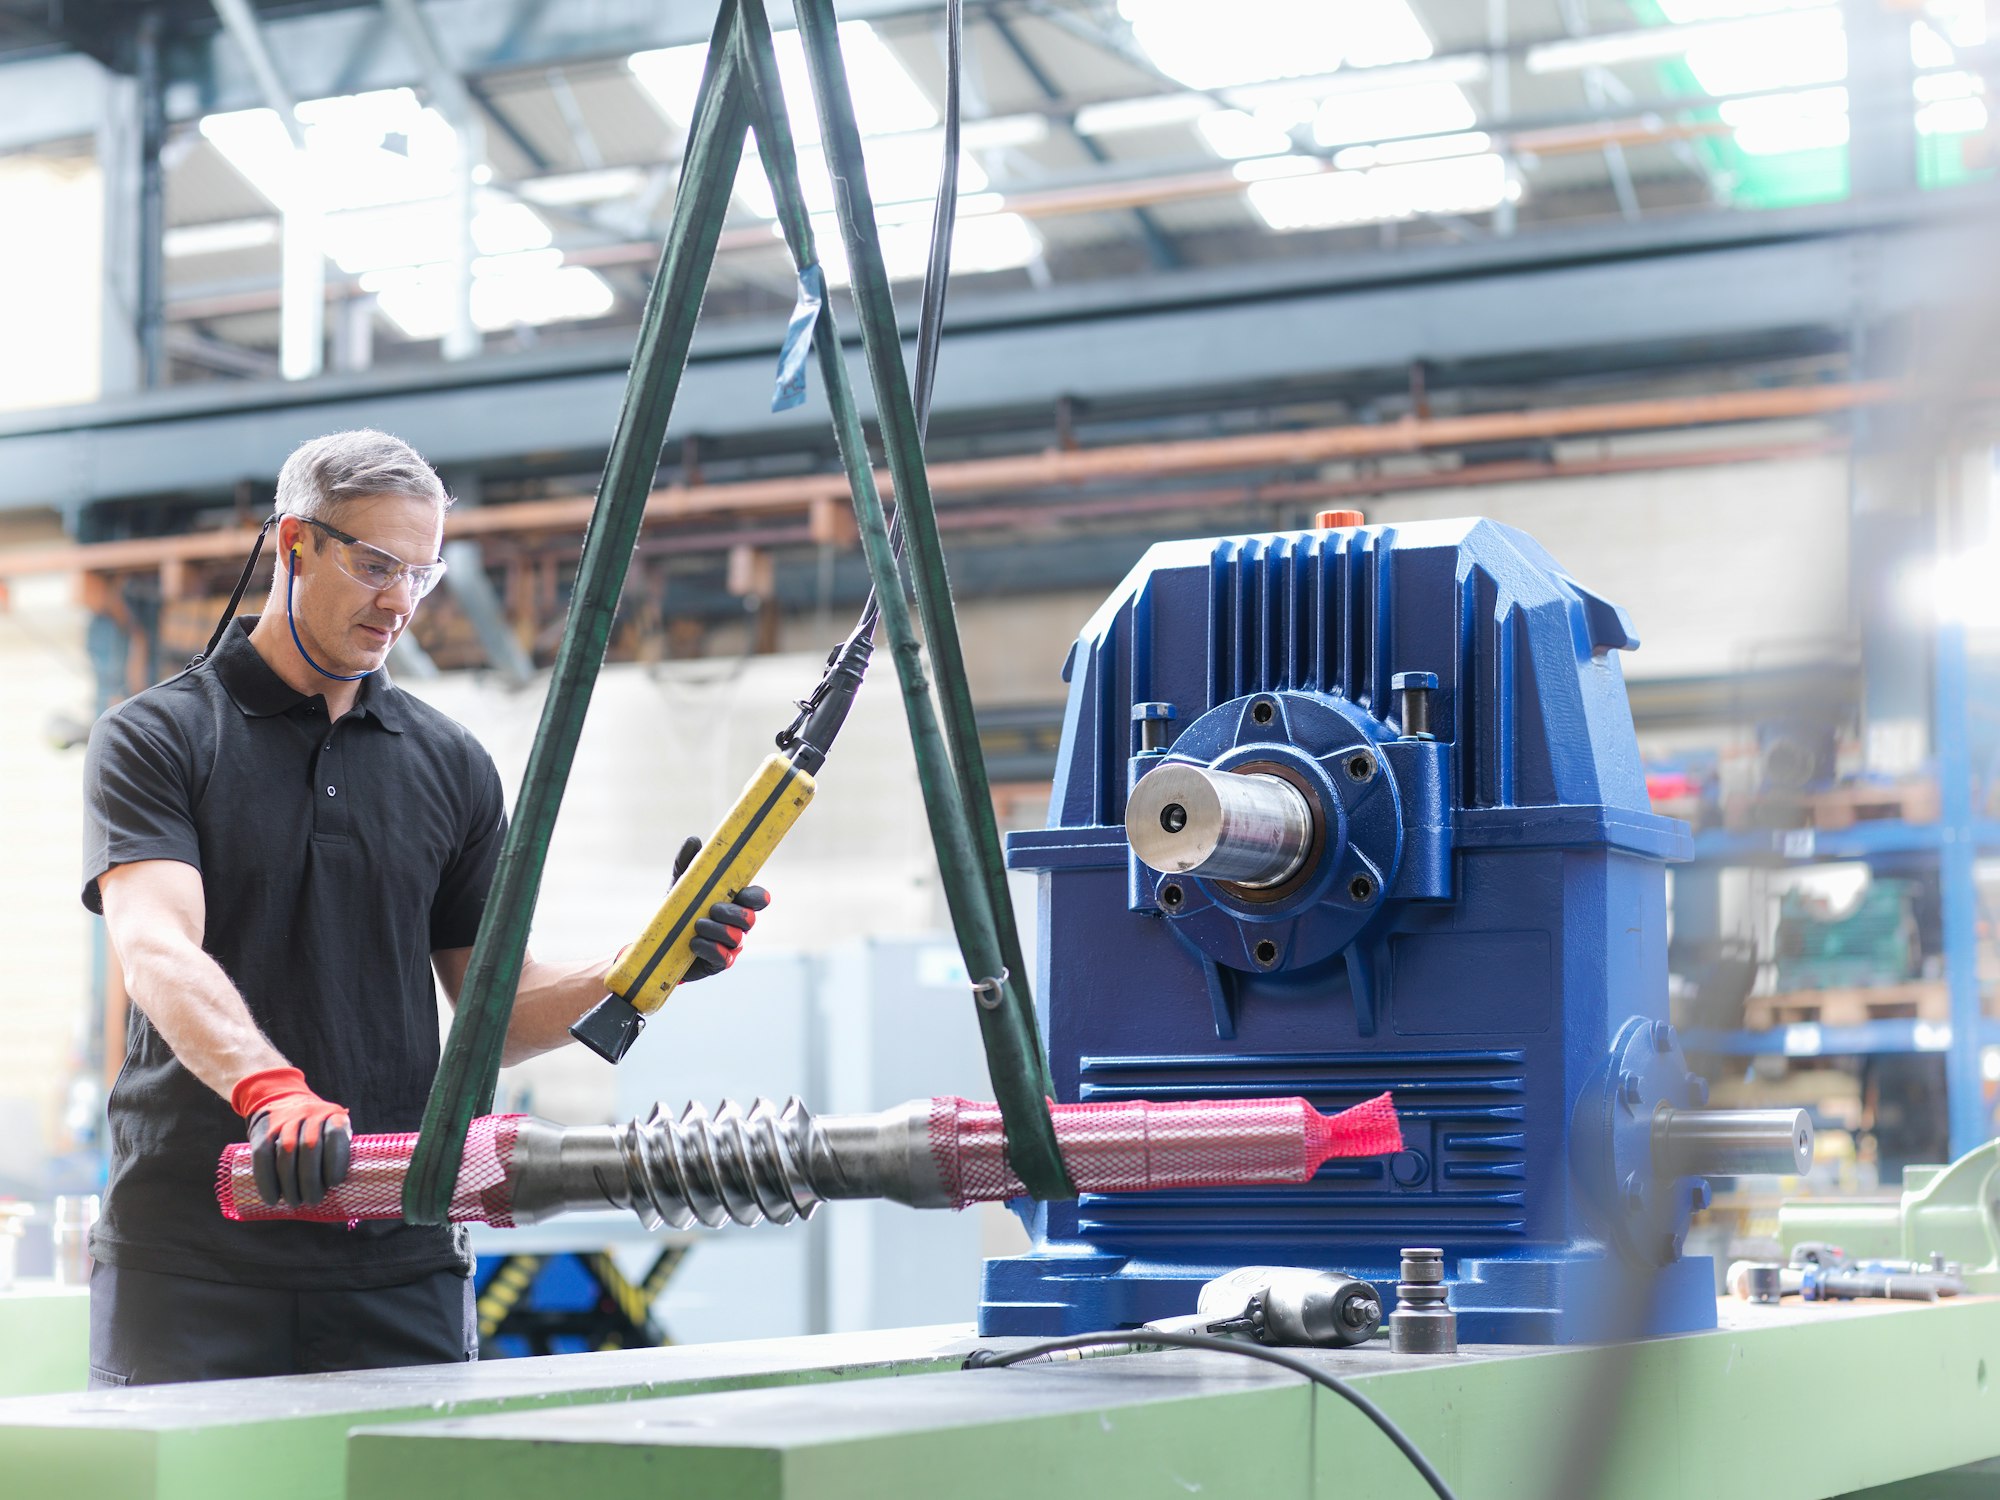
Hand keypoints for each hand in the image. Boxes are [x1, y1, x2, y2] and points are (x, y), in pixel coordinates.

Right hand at [229, 1066, 352, 1207]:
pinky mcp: (263, 1131)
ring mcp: (284, 1121)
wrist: (280, 1099)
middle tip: (313, 1200)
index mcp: (332, 1114)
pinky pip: (262, 1157)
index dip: (335, 1161)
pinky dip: (266, 1181)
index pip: (334, 1135)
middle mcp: (309, 1114)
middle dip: (311, 1180)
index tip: (334, 1184)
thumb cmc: (315, 1127)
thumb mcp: (332, 1129)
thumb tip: (348, 1190)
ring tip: (295, 1202)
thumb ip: (339, 1151)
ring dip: (290, 1185)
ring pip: (285, 1154)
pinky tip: (272, 1199)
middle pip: (309, 1148)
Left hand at [672, 834, 770, 981]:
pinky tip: (694, 943)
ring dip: (717, 930)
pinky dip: (709, 948)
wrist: (659, 941)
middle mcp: (738, 925)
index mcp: (735, 902)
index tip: (743, 894)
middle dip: (732, 913)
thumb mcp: (681, 885)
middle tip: (712, 909)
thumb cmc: (678, 909)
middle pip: (750, 918)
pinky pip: (723, 958)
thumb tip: (694, 841)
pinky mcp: (719, 963)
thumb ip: (687, 864)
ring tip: (697, 925)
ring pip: (737, 938)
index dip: (757, 897)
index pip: (758, 898)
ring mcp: (730, 945)